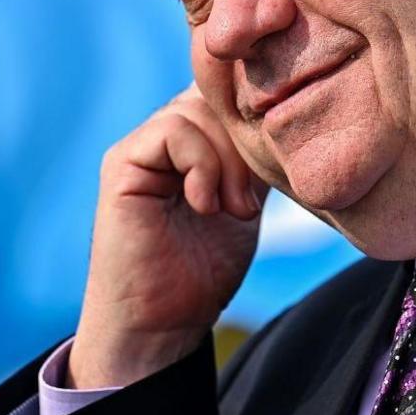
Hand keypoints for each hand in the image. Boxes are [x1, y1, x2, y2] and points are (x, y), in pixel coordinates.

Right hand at [68, 83, 265, 388]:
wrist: (161, 324)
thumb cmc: (204, 270)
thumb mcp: (246, 200)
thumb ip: (256, 158)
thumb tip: (293, 118)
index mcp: (194, 139)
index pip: (230, 90)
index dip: (258, 117)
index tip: (275, 166)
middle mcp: (165, 134)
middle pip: (218, 94)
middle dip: (246, 144)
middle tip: (249, 204)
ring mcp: (141, 147)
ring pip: (198, 109)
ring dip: (228, 161)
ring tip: (234, 210)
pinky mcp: (122, 166)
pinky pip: (171, 131)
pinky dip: (201, 167)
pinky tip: (205, 206)